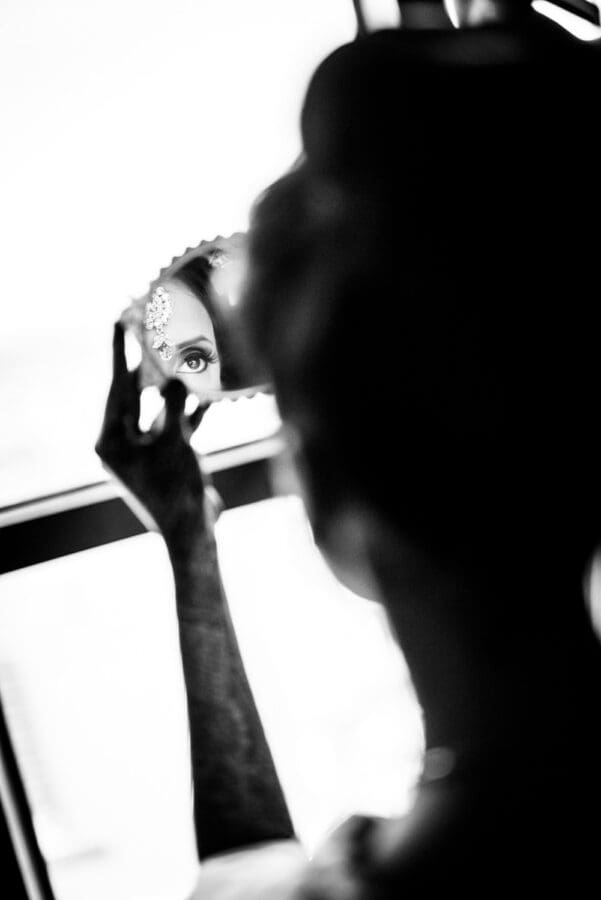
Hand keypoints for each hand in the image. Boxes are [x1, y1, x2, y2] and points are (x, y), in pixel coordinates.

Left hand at [96, 323, 207, 542]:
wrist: (194, 531)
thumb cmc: (176, 490)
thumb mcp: (174, 442)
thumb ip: (172, 405)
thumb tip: (174, 376)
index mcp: (110, 441)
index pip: (116, 388)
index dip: (119, 353)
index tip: (120, 322)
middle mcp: (122, 445)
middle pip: (134, 395)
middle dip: (149, 368)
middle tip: (155, 335)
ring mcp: (144, 452)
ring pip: (157, 410)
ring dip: (174, 390)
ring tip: (185, 359)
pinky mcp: (165, 458)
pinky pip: (174, 427)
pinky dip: (187, 413)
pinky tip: (207, 393)